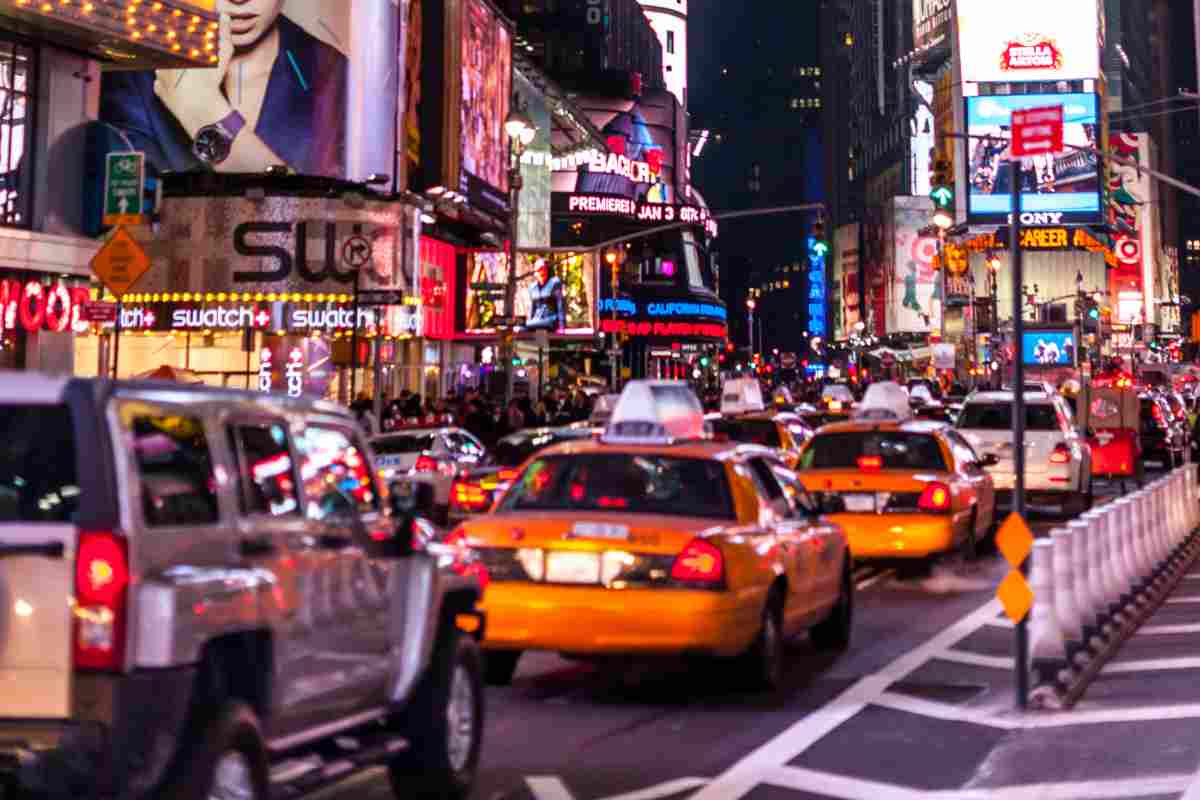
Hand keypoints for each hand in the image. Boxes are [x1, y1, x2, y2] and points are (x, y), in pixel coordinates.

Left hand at [153, 10, 233, 138]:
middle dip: (177, 53)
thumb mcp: (222, 55)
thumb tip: (223, 16)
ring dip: (171, 67)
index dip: (182, 37)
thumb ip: (222, 34)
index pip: (173, 36)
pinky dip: (169, 83)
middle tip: (193, 61)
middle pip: (168, 51)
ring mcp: (159, 75)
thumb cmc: (211, 81)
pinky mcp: (159, 90)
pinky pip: (161, 83)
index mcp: (175, 48)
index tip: (188, 41)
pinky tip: (181, 86)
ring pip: (163, 66)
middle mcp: (163, 59)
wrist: (200, 110)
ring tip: (187, 74)